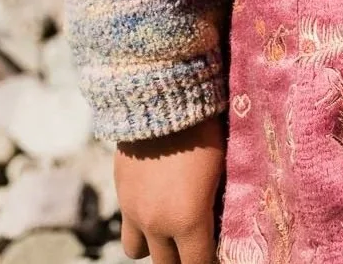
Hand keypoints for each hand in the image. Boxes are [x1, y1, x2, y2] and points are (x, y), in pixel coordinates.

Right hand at [115, 116, 225, 263]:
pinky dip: (140, 224)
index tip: (216, 253)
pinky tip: (156, 204)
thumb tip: (222, 223)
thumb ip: (216, 205)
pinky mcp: (120, 193)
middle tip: (196, 241)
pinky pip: (127, 226)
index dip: (208, 261)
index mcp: (188, 220)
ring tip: (171, 228)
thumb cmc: (203, 130)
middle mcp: (157, 223)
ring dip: (156, 245)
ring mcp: (134, 210)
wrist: (160, 96)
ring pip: (139, 251)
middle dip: (184, 257)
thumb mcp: (219, 169)